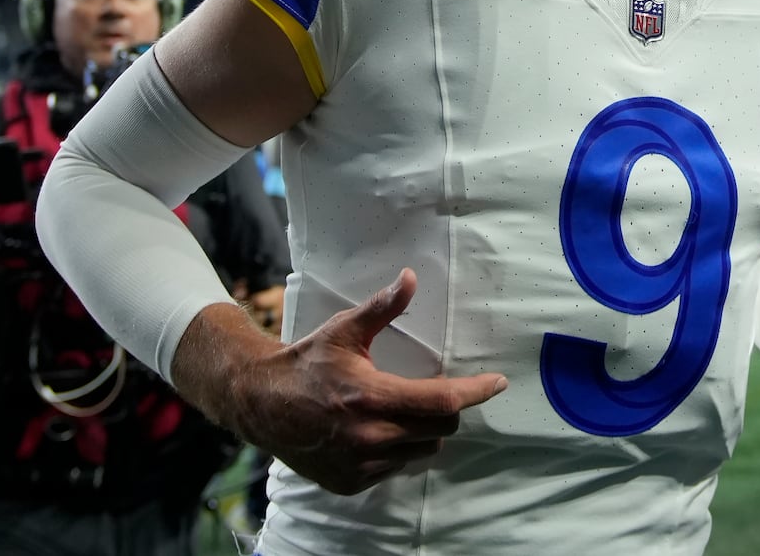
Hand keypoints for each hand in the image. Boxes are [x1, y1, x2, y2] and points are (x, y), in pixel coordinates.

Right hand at [226, 269, 506, 494]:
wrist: (260, 404)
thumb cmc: (307, 363)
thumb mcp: (344, 331)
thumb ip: (382, 308)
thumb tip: (410, 278)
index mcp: (372, 396)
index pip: (443, 400)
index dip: (476, 391)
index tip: (498, 382)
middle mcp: (369, 437)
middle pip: (441, 428)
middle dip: (448, 408)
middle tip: (437, 390)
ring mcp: (361, 465)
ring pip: (423, 452)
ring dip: (425, 431)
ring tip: (402, 410)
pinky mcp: (351, 482)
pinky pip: (397, 468)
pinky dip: (399, 450)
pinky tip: (378, 430)